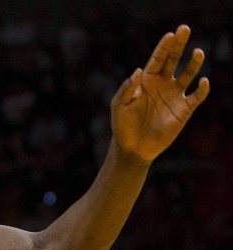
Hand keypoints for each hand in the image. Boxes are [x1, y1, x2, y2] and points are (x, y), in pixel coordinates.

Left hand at [112, 24, 209, 162]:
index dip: (164, 47)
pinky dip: (202, 89)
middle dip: (179, 45)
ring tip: (198, 52)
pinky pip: (197, 96)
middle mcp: (163, 84)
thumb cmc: (122, 126)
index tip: (170, 35)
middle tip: (184, 29)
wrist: (133, 148)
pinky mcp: (184, 110)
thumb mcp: (119, 107)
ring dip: (194, 63)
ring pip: (189, 74)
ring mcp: (174, 96)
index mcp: (147, 81)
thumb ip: (126, 89)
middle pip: (174, 59)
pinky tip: (202, 82)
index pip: (157, 59)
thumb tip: (138, 71)